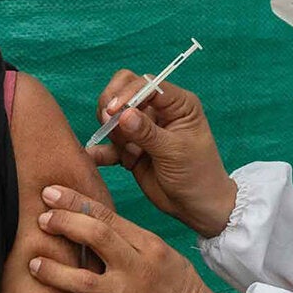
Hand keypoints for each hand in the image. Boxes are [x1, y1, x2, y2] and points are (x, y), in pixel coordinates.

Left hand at [29, 185, 214, 292]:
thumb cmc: (172, 280)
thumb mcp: (157, 248)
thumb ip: (125, 235)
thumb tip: (84, 216)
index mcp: (146, 245)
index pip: (107, 216)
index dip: (75, 202)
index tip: (50, 193)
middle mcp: (135, 270)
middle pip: (97, 239)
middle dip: (65, 225)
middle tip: (42, 221)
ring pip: (84, 283)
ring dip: (54, 272)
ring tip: (34, 264)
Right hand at [91, 70, 237, 237]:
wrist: (196, 207)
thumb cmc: (197, 174)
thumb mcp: (174, 151)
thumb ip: (147, 132)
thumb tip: (123, 114)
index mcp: (177, 104)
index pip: (147, 85)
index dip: (127, 93)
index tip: (112, 111)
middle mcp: (158, 111)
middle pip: (124, 91)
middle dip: (113, 107)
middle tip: (109, 126)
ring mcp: (143, 129)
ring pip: (114, 117)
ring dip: (114, 134)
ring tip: (129, 156)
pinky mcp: (130, 147)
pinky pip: (109, 143)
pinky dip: (102, 150)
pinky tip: (94, 157)